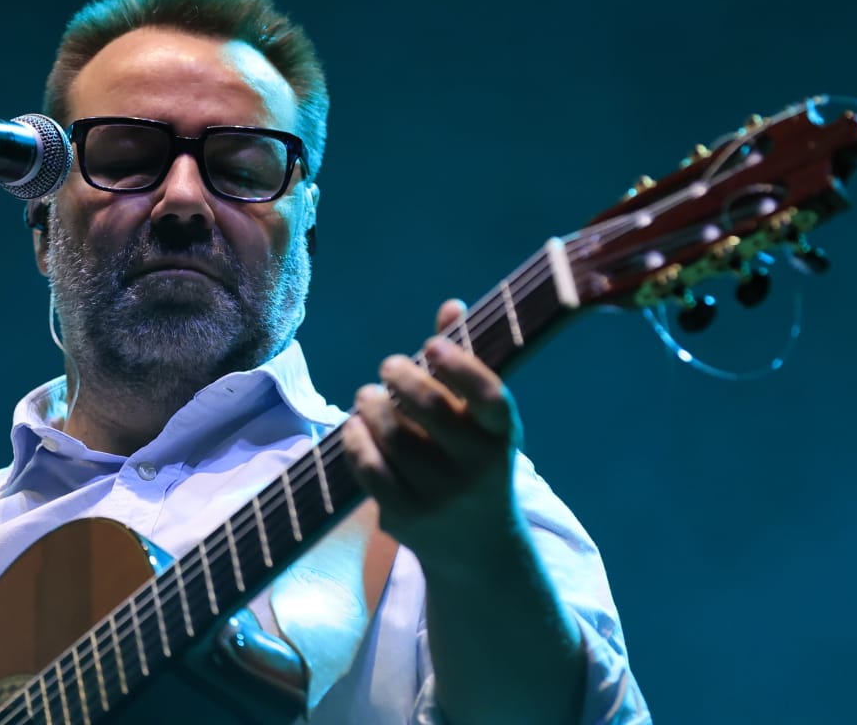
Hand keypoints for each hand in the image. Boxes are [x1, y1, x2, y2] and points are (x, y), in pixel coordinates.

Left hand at [341, 298, 525, 574]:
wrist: (479, 550)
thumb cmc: (475, 462)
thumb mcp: (481, 422)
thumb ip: (463, 365)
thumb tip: (451, 306)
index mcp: (503, 437)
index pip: (488, 396)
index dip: (459, 364)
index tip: (432, 345)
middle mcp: (478, 468)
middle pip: (432, 410)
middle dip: (401, 377)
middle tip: (389, 365)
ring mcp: (442, 496)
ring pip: (394, 436)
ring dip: (372, 405)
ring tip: (368, 396)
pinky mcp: (408, 517)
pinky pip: (370, 469)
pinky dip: (355, 440)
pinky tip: (353, 426)